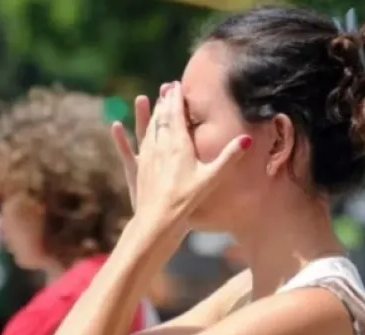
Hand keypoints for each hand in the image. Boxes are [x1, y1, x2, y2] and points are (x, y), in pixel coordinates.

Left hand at [112, 82, 251, 221]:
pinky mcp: (138, 168)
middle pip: (161, 117)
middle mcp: (160, 145)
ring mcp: (147, 156)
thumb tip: (247, 139)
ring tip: (153, 101)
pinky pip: (132, 146)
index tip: (177, 84)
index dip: (177, 98)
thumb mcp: (212, 177)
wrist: (158, 219)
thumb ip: (229, 157)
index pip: (176, 114)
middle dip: (165, 101)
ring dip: (152, 113)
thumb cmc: (187, 199)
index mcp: (178, 144)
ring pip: (148, 128)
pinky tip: (117, 126)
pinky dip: (126, 134)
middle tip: (167, 88)